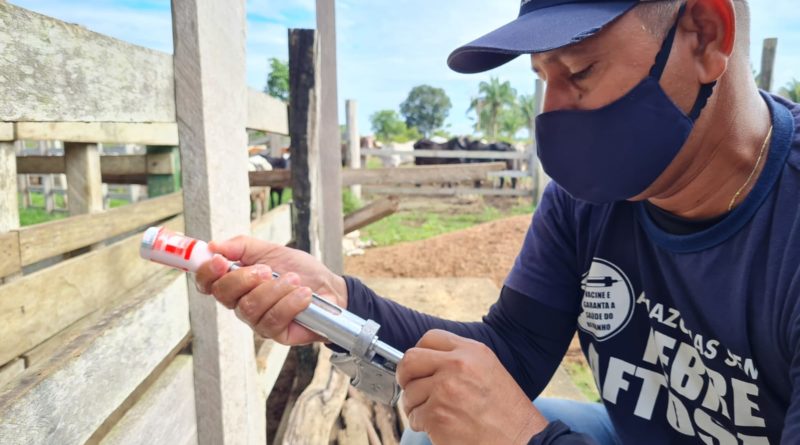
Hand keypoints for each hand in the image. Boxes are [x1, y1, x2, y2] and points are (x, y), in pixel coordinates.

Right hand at [194, 235, 347, 344]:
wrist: (331, 288)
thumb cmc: (301, 270)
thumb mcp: (271, 250)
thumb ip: (242, 246)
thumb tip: (214, 245)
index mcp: (237, 282)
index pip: (208, 283)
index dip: (207, 273)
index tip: (220, 261)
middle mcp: (242, 303)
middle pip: (224, 295)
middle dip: (245, 278)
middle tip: (267, 270)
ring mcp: (257, 321)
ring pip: (250, 308)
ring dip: (274, 289)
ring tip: (294, 280)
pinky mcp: (275, 333)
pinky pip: (273, 319)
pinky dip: (290, 302)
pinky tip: (303, 295)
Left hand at [397, 330, 547, 444]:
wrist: (523, 441)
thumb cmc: (508, 413)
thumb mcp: (489, 371)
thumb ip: (459, 360)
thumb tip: (427, 361)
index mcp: (471, 351)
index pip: (430, 338)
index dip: (420, 353)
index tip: (419, 367)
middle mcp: (457, 365)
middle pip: (410, 360)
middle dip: (406, 376)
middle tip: (412, 389)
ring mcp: (445, 390)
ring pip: (409, 393)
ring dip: (416, 407)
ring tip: (436, 415)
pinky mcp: (437, 416)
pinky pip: (415, 417)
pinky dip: (423, 425)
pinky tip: (442, 428)